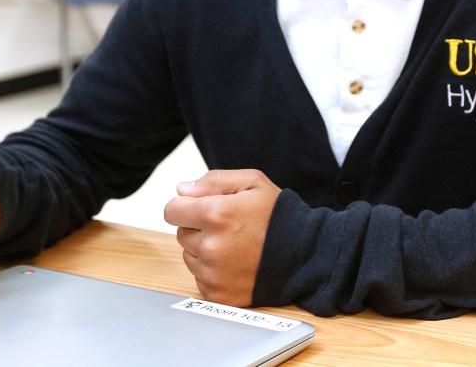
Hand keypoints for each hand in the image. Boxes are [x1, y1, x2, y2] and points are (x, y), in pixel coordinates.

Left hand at [163, 169, 280, 306]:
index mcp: (215, 214)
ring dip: (204, 250)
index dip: (185, 206)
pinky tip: (236, 263)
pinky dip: (212, 271)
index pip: (171, 211)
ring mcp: (213, 273)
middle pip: (181, 233)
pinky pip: (199, 278)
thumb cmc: (279, 216)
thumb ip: (213, 181)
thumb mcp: (252, 182)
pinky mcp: (217, 294)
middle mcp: (210, 246)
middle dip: (198, 227)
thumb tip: (181, 190)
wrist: (304, 255)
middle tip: (228, 227)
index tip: (199, 208)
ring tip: (235, 245)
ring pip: (190, 256)